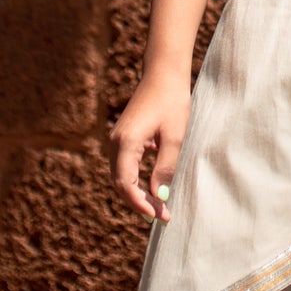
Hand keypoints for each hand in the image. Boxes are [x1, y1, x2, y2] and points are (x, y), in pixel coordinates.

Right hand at [111, 73, 191, 223]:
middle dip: (140, 203)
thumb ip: (165, 168)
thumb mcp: (174, 137)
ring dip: (138, 194)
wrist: (164, 74)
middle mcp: (116, 142)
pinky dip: (137, 182)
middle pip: (121, 184)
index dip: (140, 204)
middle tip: (163, 216)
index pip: (125, 184)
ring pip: (121, 177)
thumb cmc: (171, 102)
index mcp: (126, 142)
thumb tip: (160, 197)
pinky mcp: (123, 138)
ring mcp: (117, 140)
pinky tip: (154, 189)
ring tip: (159, 208)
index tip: (157, 216)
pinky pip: (125, 167)